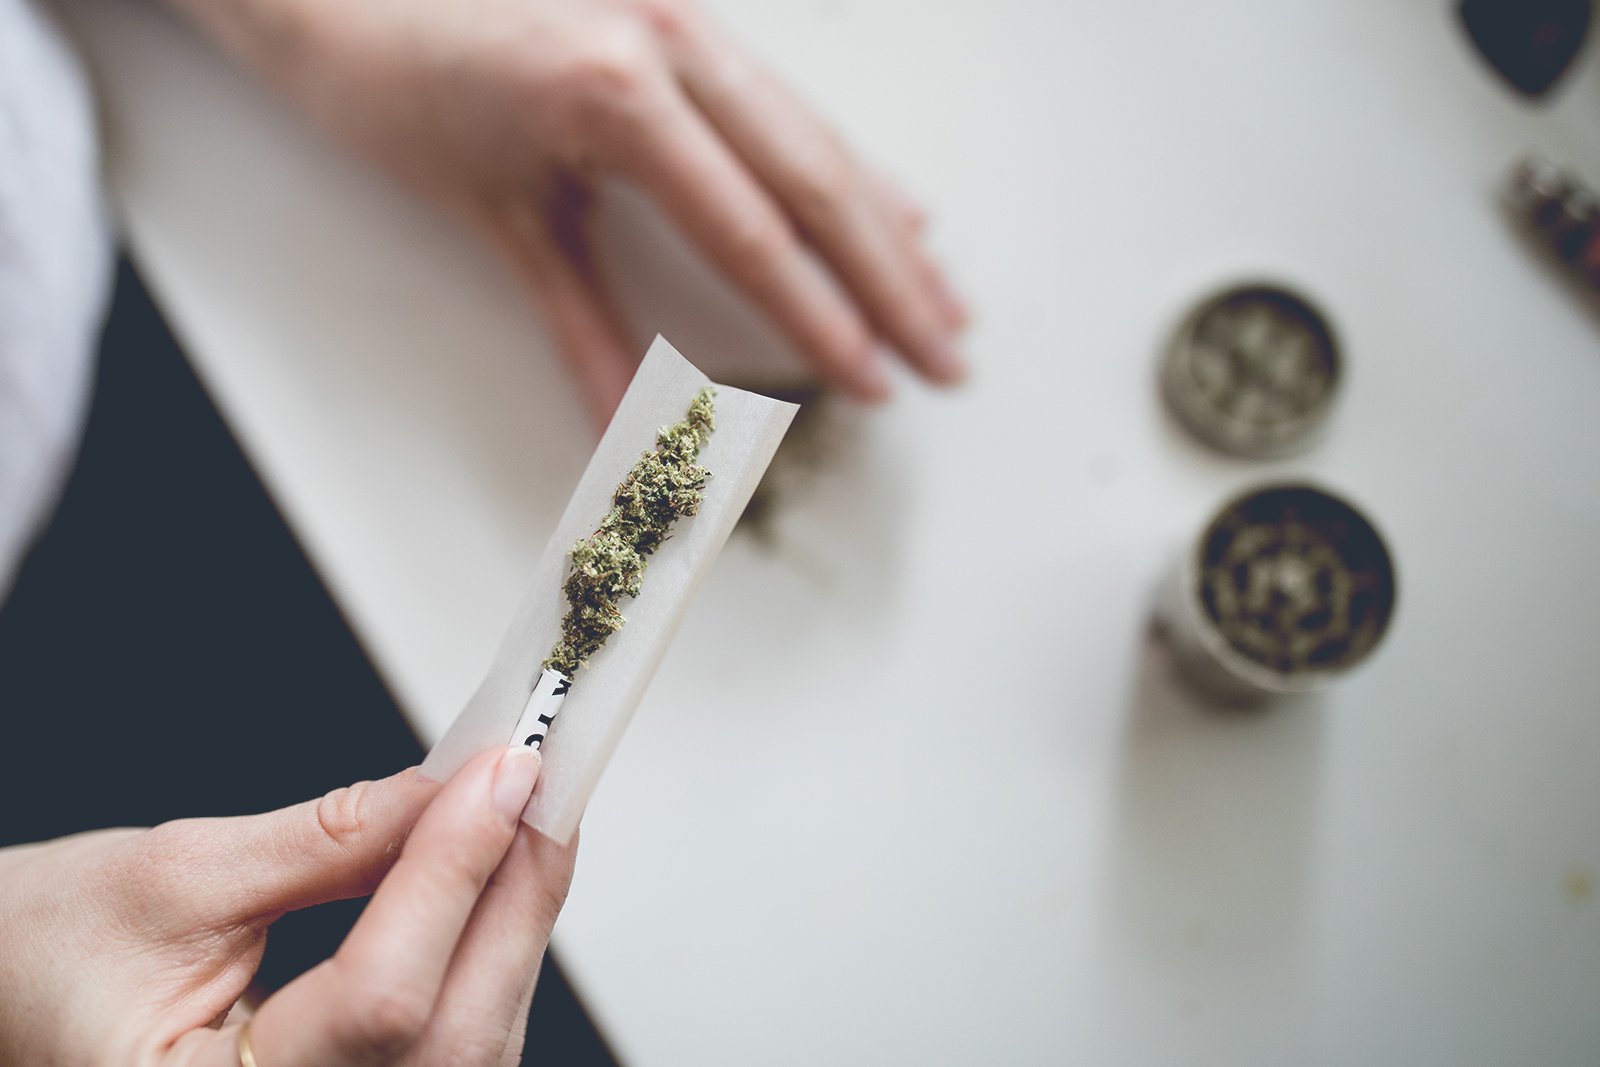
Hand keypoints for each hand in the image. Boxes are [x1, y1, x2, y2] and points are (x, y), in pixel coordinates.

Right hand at [0, 748, 575, 1065]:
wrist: (6, 987)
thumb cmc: (42, 951)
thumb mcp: (173, 877)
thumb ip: (327, 840)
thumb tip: (451, 790)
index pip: (384, 1001)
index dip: (454, 874)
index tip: (503, 773)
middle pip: (453, 1036)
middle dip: (513, 896)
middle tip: (541, 784)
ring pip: (469, 1044)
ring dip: (511, 922)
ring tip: (526, 816)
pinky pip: (451, 1045)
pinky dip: (483, 955)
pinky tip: (494, 881)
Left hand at [168, 0, 969, 423]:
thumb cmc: (387, 85)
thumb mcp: (493, 215)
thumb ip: (579, 324)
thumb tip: (631, 426)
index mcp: (620, 91)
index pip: (754, 230)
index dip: (824, 316)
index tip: (879, 382)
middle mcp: (670, 40)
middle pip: (816, 180)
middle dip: (891, 282)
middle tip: (949, 356)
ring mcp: (682, 18)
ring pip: (818, 135)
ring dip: (890, 227)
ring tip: (947, 299)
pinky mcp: (681, 17)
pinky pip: (790, 100)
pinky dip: (849, 163)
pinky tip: (897, 208)